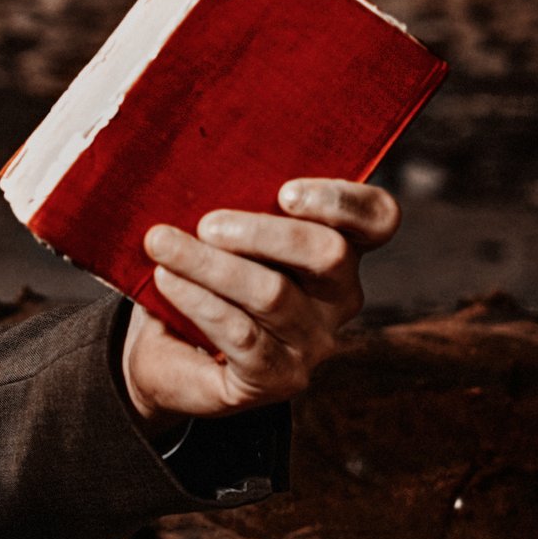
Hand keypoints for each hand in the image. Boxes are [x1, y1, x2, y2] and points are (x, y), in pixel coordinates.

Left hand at [120, 178, 401, 431]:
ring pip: (274, 295)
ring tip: (161, 243)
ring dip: (210, 265)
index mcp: (336, 247)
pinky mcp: (278, 378)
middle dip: (263, 232)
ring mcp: (313, 341)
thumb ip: (225, 198)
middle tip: (206, 223)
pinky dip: (198, 300)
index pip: (376, 219)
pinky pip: (241, 334)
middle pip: (328, 254)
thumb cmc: (195, 274)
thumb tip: (190, 161)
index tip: (285, 192)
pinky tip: (166, 279)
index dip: (344, 201)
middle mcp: (338, 296)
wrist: (162, 352)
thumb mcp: (215, 231)